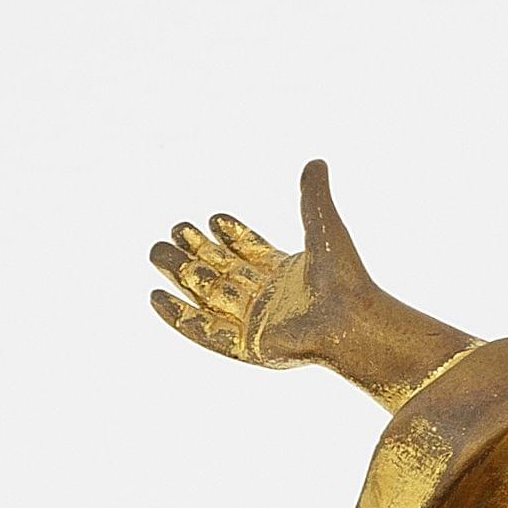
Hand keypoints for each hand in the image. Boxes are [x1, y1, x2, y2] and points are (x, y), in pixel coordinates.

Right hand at [149, 158, 382, 371]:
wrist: (351, 320)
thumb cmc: (345, 277)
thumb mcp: (324, 226)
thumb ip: (314, 195)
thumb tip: (316, 161)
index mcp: (286, 273)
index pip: (250, 251)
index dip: (231, 235)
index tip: (211, 218)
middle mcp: (268, 298)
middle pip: (222, 270)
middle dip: (196, 252)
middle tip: (173, 231)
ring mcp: (255, 322)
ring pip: (208, 294)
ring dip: (181, 274)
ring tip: (156, 251)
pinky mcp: (247, 346)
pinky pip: (204, 330)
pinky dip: (179, 316)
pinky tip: (156, 296)